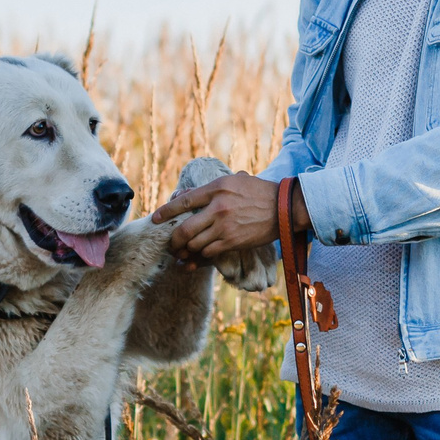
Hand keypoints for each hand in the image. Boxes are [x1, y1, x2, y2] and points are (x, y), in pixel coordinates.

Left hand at [151, 170, 309, 261]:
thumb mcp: (235, 181)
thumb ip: (210, 188)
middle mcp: (218, 207)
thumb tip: (186, 193)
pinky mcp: (233, 241)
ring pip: (195, 243)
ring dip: (186, 251)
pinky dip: (201, 257)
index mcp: (217, 188)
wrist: (284, 207)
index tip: (155, 218)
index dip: (166, 211)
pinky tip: (197, 258)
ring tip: (182, 254)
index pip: (184, 200)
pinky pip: (209, 252)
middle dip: (173, 240)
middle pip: (184, 228)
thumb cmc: (260, 192)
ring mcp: (225, 226)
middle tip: (170, 245)